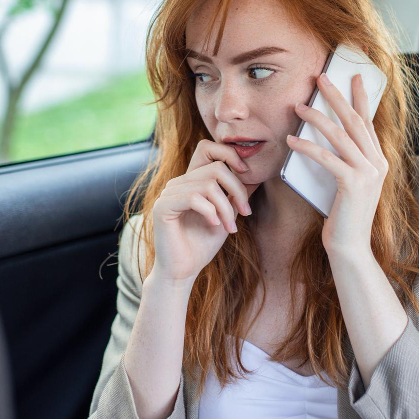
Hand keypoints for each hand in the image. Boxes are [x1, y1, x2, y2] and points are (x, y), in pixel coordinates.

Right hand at [150, 139, 260, 286]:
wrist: (183, 271)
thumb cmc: (202, 244)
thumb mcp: (227, 215)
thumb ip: (235, 194)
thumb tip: (255, 174)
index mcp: (191, 180)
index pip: (208, 148)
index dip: (230, 154)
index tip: (247, 175)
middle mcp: (178, 182)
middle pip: (216, 167)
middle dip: (237, 190)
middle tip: (245, 213)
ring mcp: (168, 193)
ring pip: (208, 184)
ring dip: (226, 207)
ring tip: (230, 227)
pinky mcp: (163, 207)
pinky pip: (194, 197)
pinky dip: (210, 212)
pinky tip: (214, 226)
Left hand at [286, 73, 387, 255]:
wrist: (350, 246)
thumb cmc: (344, 217)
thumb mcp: (348, 184)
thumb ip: (345, 162)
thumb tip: (324, 139)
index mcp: (379, 162)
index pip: (368, 123)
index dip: (360, 98)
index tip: (354, 77)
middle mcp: (378, 164)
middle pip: (355, 121)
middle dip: (337, 97)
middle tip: (321, 78)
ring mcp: (368, 173)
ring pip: (340, 135)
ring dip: (317, 117)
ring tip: (298, 105)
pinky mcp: (353, 184)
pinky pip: (326, 157)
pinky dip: (307, 147)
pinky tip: (291, 139)